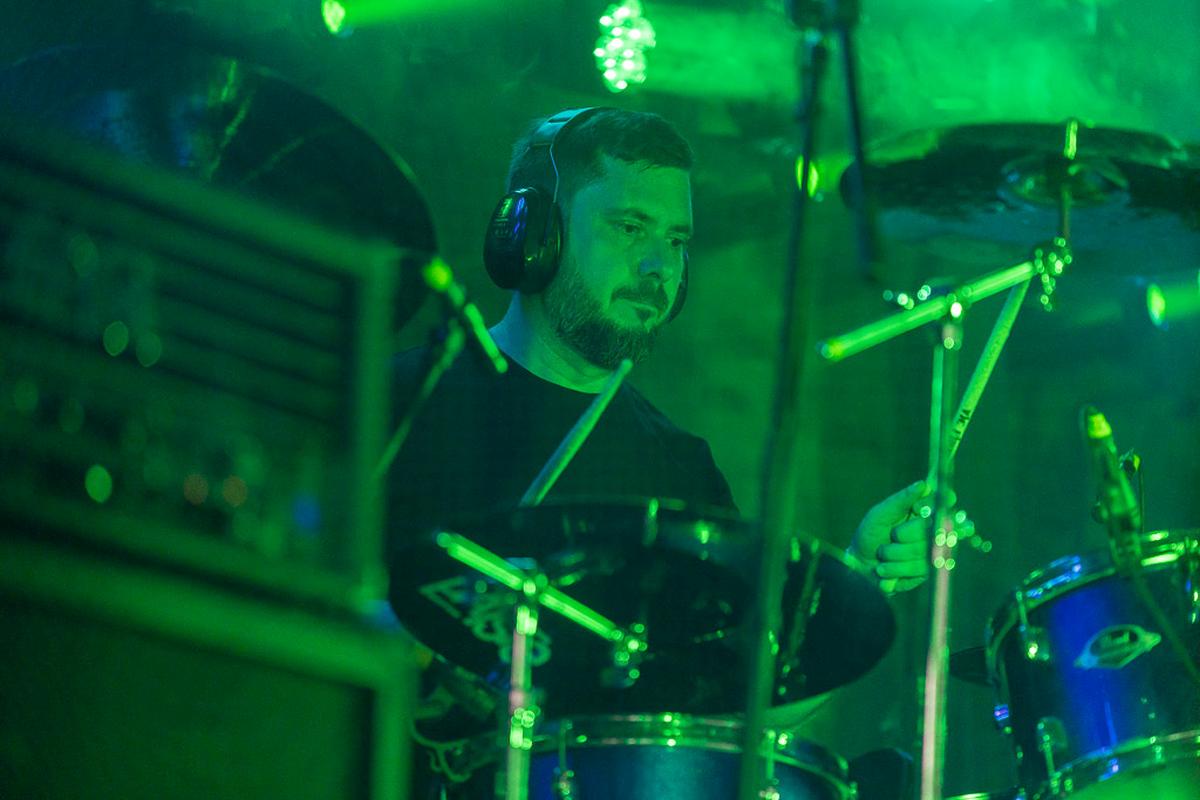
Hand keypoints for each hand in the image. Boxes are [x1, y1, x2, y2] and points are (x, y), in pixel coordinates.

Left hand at [849, 480, 931, 594]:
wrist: (860, 564)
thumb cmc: (871, 533)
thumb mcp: (881, 514)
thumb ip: (902, 500)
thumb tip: (923, 484)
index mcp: (925, 511)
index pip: (944, 501)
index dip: (934, 505)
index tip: (916, 508)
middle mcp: (934, 530)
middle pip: (933, 529)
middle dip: (903, 534)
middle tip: (891, 536)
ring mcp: (934, 552)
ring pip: (923, 551)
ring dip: (894, 554)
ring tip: (882, 554)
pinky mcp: (929, 572)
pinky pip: (918, 569)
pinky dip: (895, 569)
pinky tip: (884, 568)